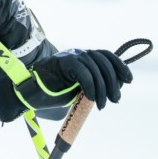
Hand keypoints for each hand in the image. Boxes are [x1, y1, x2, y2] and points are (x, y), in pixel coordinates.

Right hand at [0, 48, 132, 121]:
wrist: (29, 92)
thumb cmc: (52, 93)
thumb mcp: (78, 89)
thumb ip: (93, 85)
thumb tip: (115, 89)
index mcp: (81, 57)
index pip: (106, 56)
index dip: (120, 66)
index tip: (128, 80)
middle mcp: (77, 53)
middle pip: (103, 61)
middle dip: (112, 82)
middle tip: (114, 100)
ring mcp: (70, 56)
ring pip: (95, 67)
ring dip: (102, 88)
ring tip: (101, 104)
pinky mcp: (63, 62)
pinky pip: (83, 72)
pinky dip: (90, 86)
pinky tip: (90, 98)